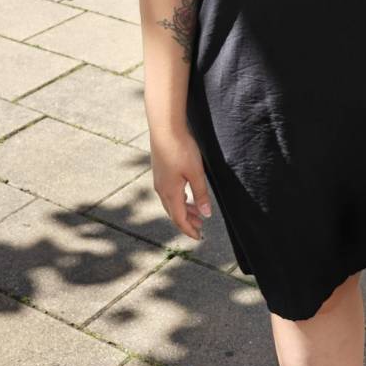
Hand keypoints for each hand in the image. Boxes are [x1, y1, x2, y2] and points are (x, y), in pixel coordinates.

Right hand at [150, 126, 212, 241]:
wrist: (165, 129)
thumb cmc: (181, 149)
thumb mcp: (196, 173)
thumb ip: (201, 194)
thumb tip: (206, 214)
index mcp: (170, 193)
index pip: (179, 219)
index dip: (189, 230)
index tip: (198, 237)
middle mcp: (162, 189)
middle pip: (174, 213)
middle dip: (187, 222)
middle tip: (200, 228)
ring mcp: (159, 181)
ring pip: (171, 203)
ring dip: (184, 211)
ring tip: (196, 214)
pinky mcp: (160, 172)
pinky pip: (169, 193)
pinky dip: (179, 200)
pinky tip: (186, 195)